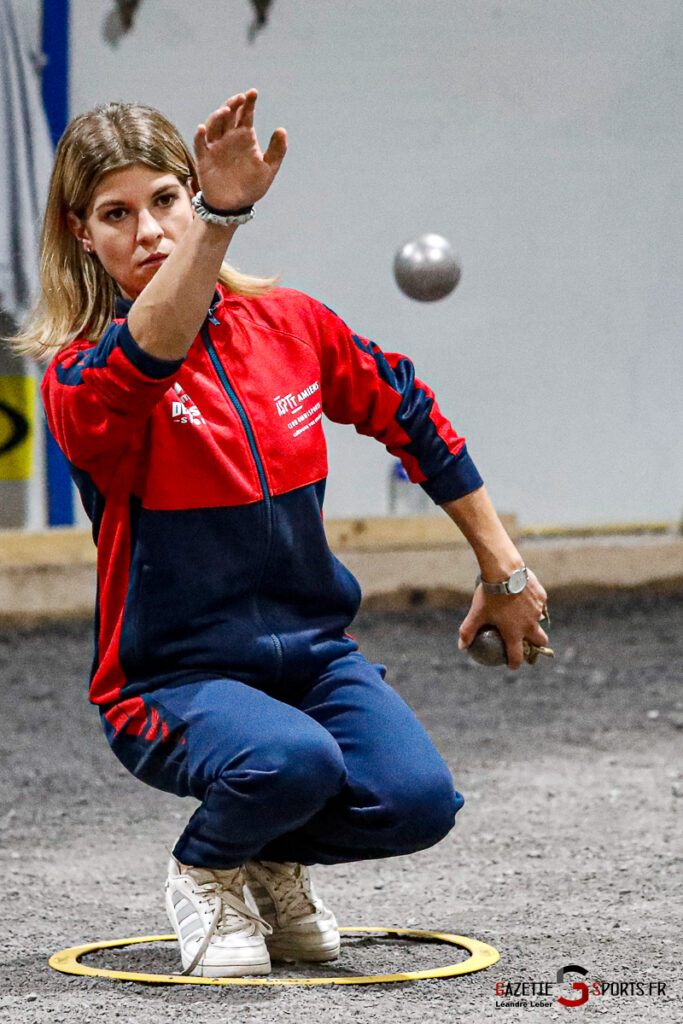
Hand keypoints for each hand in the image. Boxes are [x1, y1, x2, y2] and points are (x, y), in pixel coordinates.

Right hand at [193, 90, 286, 210]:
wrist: (235, 206)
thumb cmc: (251, 187)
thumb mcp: (268, 169)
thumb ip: (276, 151)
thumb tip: (281, 129)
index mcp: (244, 137)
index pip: (245, 115)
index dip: (249, 103)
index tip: (253, 93)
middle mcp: (229, 138)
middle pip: (228, 115)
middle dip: (234, 104)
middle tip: (241, 98)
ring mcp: (215, 147)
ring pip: (213, 125)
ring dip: (218, 116)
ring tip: (227, 111)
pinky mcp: (204, 158)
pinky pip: (199, 145)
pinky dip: (200, 136)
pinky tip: (202, 129)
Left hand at [457, 569, 548, 669]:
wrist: (504, 571)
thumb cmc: (489, 595)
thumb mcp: (476, 614)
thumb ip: (468, 632)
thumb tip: (462, 647)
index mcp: (514, 632)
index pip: (517, 655)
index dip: (515, 663)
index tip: (512, 665)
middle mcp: (529, 624)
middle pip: (541, 641)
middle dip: (538, 645)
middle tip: (531, 644)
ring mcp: (537, 610)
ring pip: (541, 621)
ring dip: (535, 622)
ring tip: (527, 618)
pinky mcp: (541, 597)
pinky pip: (540, 604)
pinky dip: (534, 604)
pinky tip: (526, 599)